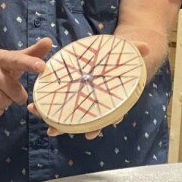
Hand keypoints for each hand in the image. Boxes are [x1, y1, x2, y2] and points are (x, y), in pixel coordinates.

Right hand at [0, 38, 51, 117]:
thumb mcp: (13, 59)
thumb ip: (32, 53)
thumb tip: (49, 41)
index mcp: (1, 57)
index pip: (17, 60)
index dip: (30, 63)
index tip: (42, 67)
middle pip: (13, 90)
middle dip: (17, 95)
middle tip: (14, 92)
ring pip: (3, 103)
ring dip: (6, 103)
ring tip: (1, 95)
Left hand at [30, 41, 150, 137]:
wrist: (116, 54)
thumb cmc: (122, 57)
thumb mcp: (129, 52)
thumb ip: (136, 50)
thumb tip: (147, 47)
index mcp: (112, 99)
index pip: (106, 116)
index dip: (97, 125)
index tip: (90, 134)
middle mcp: (96, 103)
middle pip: (82, 119)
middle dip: (67, 126)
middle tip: (52, 130)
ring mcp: (84, 99)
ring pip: (68, 113)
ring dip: (51, 117)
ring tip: (36, 113)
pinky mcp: (73, 92)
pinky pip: (59, 101)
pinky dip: (47, 104)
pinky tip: (35, 104)